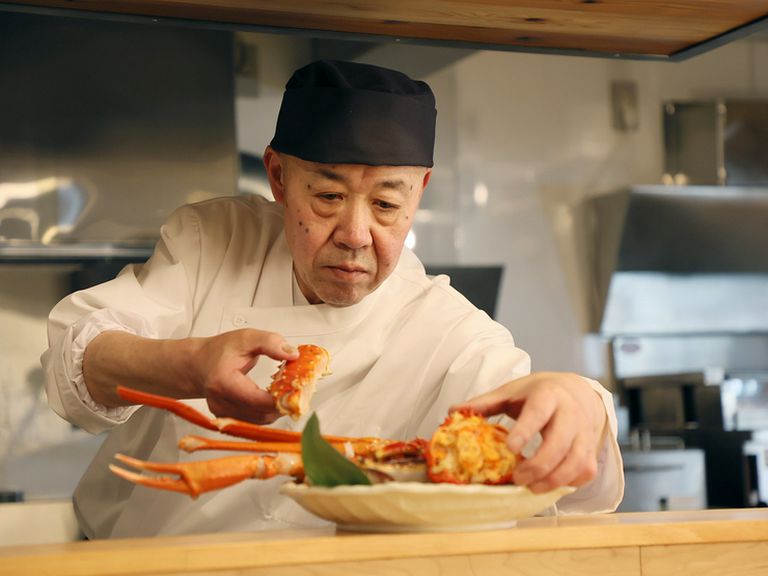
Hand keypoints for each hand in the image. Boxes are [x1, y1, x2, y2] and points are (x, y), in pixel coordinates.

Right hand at [189, 328, 298, 423]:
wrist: (198, 364)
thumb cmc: (218, 351)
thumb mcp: (246, 338)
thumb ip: (270, 342)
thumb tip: (292, 354)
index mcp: (223, 382)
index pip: (257, 400)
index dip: (280, 398)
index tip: (297, 388)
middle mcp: (221, 403)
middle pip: (261, 414)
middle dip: (282, 404)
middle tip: (297, 389)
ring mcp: (223, 414)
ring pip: (260, 421)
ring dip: (277, 409)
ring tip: (286, 392)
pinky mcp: (228, 419)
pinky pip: (254, 421)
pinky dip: (268, 412)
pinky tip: (274, 399)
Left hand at [450, 372, 606, 492]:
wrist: (576, 391)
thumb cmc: (537, 393)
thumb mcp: (511, 391)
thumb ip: (485, 403)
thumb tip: (453, 411)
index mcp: (548, 394)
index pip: (538, 412)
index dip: (526, 431)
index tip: (511, 449)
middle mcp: (570, 413)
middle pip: (560, 442)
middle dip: (539, 464)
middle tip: (518, 477)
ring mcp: (584, 432)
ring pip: (577, 460)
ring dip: (553, 479)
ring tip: (531, 487)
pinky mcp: (591, 449)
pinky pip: (586, 471)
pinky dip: (569, 482)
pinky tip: (549, 484)